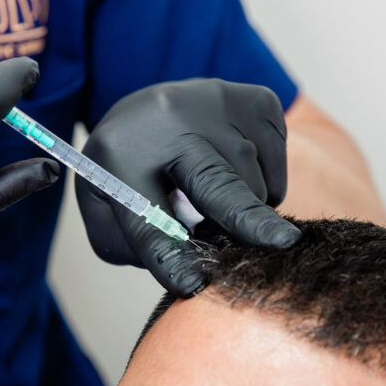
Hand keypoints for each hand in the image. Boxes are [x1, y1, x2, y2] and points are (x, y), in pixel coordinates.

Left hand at [76, 79, 300, 295]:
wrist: (150, 113)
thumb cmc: (128, 173)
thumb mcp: (105, 210)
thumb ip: (134, 247)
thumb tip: (193, 264)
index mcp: (119, 153)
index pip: (146, 216)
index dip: (169, 254)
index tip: (193, 283)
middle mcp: (168, 119)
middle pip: (214, 181)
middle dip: (246, 217)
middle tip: (280, 245)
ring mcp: (218, 103)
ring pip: (254, 185)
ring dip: (244, 214)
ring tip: (212, 200)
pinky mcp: (257, 101)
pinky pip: (278, 166)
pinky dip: (264, 185)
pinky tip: (232, 172)